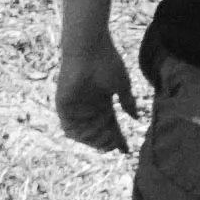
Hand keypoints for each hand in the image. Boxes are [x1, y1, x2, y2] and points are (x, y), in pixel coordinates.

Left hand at [55, 39, 141, 154]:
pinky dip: (80, 135)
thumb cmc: (107, 62)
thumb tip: (135, 117)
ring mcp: (76, 106)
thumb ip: (127, 102)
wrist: (89, 48)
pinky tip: (91, 136)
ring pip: (84, 133)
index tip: (126, 150)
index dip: (118, 139)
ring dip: (95, 141)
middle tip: (113, 143)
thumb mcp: (121, 85)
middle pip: (98, 132)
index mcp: (103, 101)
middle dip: (106, 142)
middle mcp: (89, 106)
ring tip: (105, 140)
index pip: (110, 125)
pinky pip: (69, 128)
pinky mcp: (63, 105)